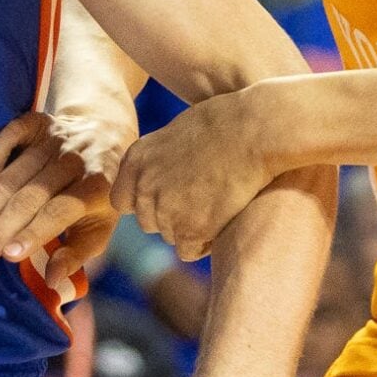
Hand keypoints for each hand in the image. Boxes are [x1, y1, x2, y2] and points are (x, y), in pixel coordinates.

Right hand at [0, 107, 129, 287]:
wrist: (107, 134)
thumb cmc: (101, 193)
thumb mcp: (101, 226)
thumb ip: (78, 254)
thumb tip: (51, 283)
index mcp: (96, 187)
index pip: (57, 211)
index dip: (32, 232)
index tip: (7, 255)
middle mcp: (74, 160)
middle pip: (28, 197)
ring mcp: (55, 138)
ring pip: (13, 175)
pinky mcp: (38, 122)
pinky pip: (10, 135)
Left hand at [113, 85, 280, 261]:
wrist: (254, 132)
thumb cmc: (224, 124)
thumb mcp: (174, 135)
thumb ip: (156, 163)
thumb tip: (154, 184)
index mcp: (136, 161)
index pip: (122, 201)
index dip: (145, 202)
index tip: (168, 195)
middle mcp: (145, 187)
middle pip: (148, 222)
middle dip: (170, 215)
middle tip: (202, 197)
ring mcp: (167, 210)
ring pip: (170, 236)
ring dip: (190, 228)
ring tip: (216, 203)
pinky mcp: (192, 229)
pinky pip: (189, 251)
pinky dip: (205, 243)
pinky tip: (222, 221)